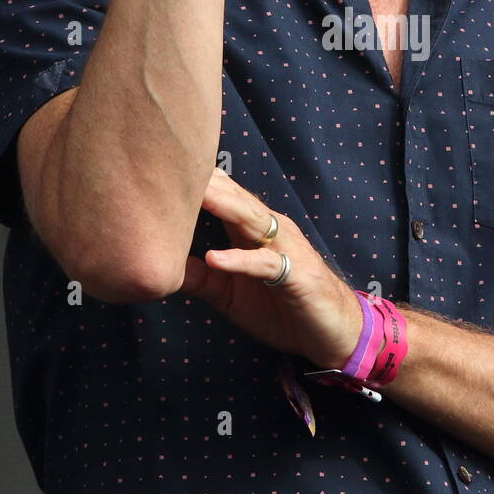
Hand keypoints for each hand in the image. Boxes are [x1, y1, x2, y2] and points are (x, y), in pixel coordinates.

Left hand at [179, 169, 362, 368]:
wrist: (333, 332)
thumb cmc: (282, 307)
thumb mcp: (230, 294)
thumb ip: (200, 277)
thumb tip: (160, 266)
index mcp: (252, 229)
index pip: (222, 197)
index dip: (196, 181)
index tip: (160, 164)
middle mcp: (269, 230)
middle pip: (234, 198)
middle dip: (206, 180)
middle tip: (169, 162)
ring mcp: (285, 249)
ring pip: (251, 219)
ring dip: (222, 206)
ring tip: (192, 194)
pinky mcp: (296, 274)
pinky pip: (264, 264)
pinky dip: (239, 260)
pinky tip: (214, 258)